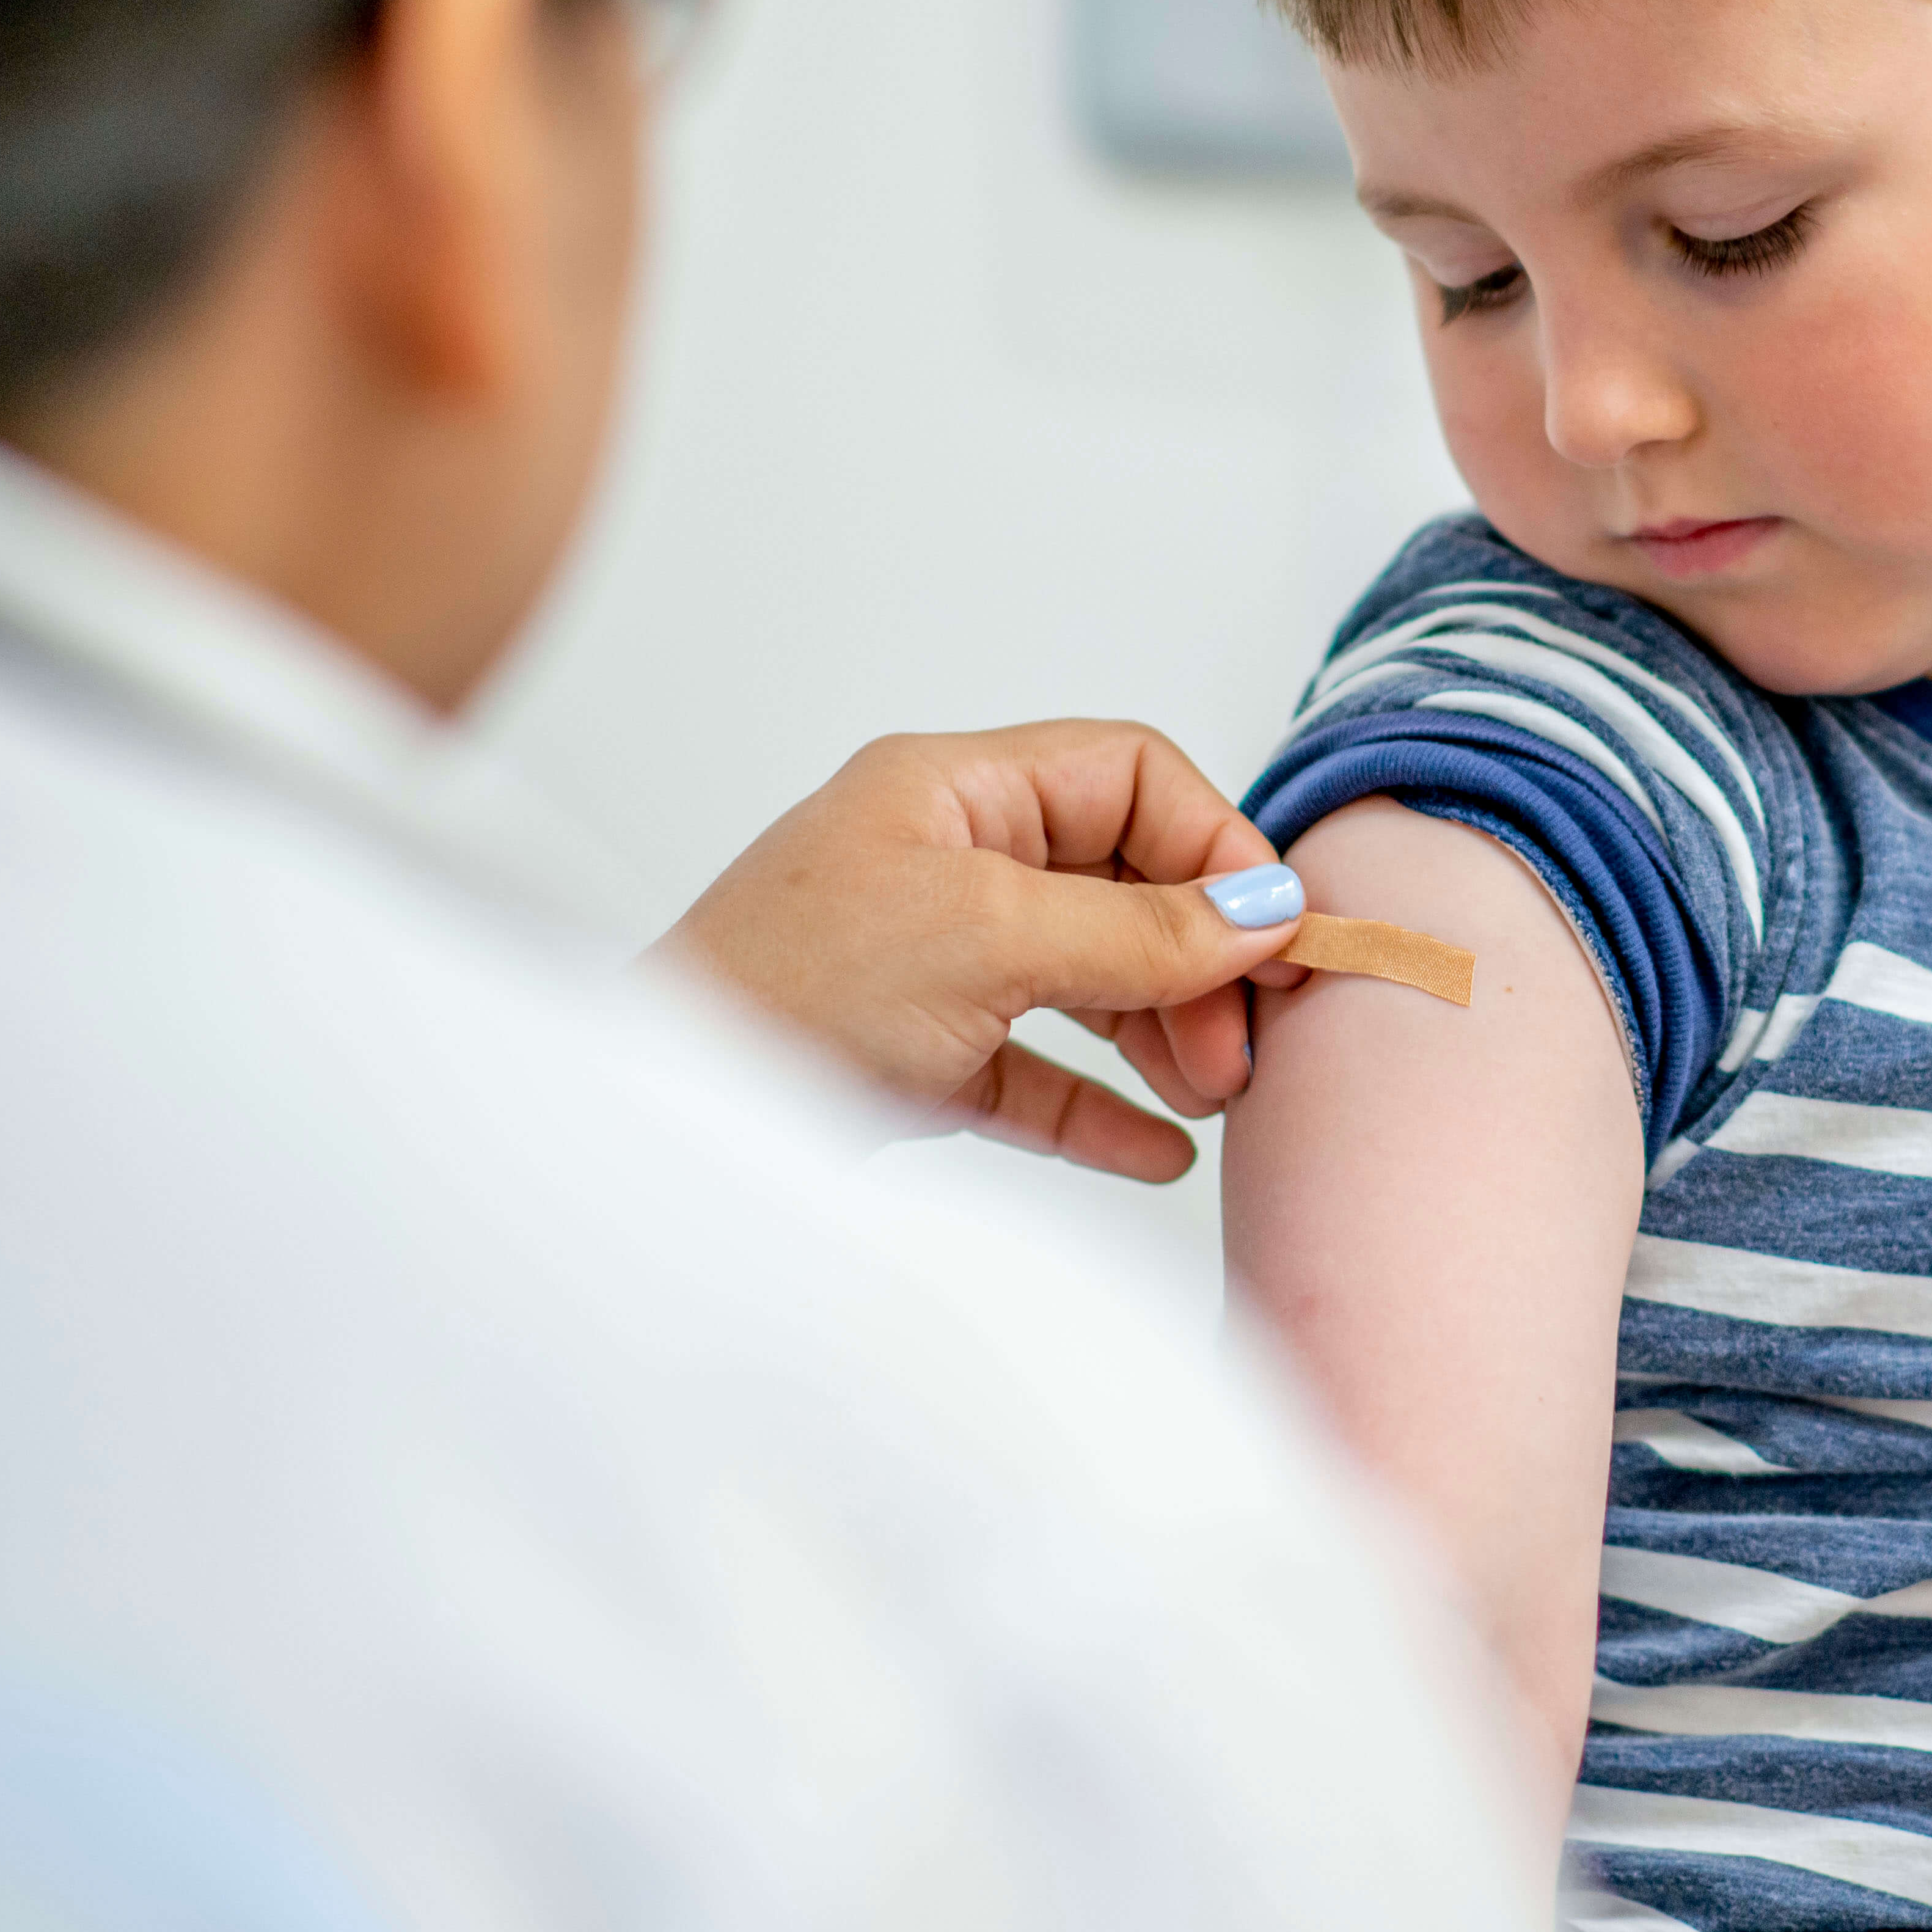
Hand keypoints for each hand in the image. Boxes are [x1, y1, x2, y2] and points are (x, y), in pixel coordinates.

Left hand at [654, 720, 1303, 1174]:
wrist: (659, 1113)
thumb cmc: (787, 990)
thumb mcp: (988, 939)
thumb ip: (1138, 927)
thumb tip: (1266, 911)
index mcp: (953, 791)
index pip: (1129, 779)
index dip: (1215, 847)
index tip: (1272, 937)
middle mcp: (946, 862)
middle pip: (1123, 884)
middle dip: (1198, 961)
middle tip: (1241, 1049)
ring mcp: (931, 962)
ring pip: (1088, 980)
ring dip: (1163, 1035)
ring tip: (1211, 1097)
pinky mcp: (915, 1058)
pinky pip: (1036, 1073)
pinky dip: (1101, 1108)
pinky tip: (1159, 1152)